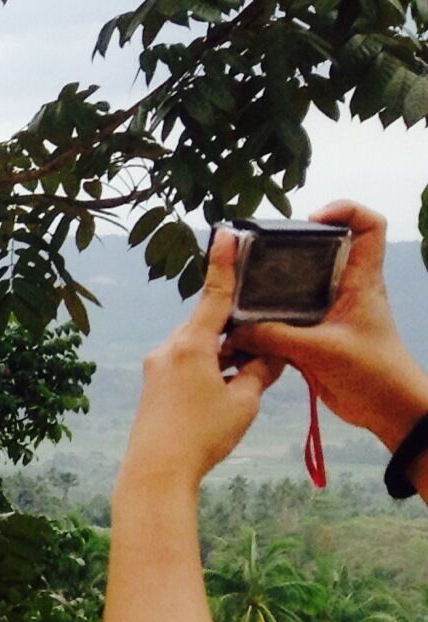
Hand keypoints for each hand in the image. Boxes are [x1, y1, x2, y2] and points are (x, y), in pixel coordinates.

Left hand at [119, 230, 285, 493]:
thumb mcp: (244, 401)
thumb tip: (269, 354)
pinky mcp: (153, 385)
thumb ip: (260, 370)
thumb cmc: (201, 435)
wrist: (155, 471)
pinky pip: (187, 365)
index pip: (215, 296)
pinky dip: (209, 370)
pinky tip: (223, 394)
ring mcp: (157, 367)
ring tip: (244, 384)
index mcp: (191, 344)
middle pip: (209, 325)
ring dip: (224, 356)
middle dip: (237, 332)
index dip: (225, 264)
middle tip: (263, 351)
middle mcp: (168, 348)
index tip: (226, 233)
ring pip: (199, 347)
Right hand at [230, 202, 427, 450]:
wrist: (388, 410)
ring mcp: (329, 312)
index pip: (369, 227)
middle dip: (287, 249)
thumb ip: (275, 338)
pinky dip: (263, 323)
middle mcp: (345, 289)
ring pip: (296, 287)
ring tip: (238, 291)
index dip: (345, 211)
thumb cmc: (373, 372)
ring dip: (268, 290)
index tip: (311, 219)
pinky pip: (284, 320)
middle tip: (256, 255)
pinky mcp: (314, 336)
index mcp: (361, 281)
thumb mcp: (321, 351)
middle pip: (319, 252)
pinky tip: (242, 330)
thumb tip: (234, 332)